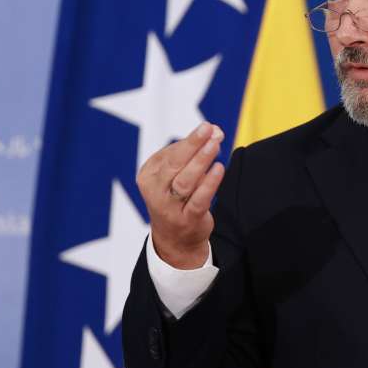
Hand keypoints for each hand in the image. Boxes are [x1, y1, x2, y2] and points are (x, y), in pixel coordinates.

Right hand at [137, 121, 225, 268]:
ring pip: (185, 181)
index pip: (169, 154)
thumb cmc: (177, 198)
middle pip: (174, 164)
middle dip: (192, 145)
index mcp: (148, 175)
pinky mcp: (186, 220)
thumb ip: (194, 153)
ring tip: (214, 145)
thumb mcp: (178, 174)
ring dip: (201, 161)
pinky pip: (199, 199)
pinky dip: (209, 183)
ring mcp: (169, 207)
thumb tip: (215, 131)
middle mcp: (155, 191)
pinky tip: (219, 168)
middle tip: (208, 129)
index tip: (208, 127)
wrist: (175, 239)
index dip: (190, 140)